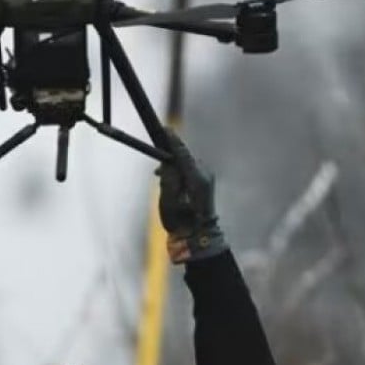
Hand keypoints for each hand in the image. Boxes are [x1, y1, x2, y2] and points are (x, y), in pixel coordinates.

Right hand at [157, 129, 226, 263]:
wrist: (199, 235)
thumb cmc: (181, 222)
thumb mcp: (168, 201)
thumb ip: (168, 180)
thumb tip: (167, 165)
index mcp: (196, 179)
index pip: (182, 154)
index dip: (173, 141)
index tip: (165, 129)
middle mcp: (204, 175)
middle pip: (184, 156)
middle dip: (171, 157)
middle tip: (157, 169)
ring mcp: (207, 177)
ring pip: (186, 162)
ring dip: (174, 167)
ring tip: (161, 178)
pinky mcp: (206, 180)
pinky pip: (190, 169)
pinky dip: (180, 172)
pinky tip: (173, 182)